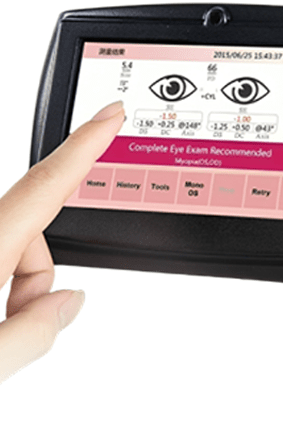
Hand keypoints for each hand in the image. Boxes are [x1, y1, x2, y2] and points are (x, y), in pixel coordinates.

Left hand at [0, 101, 123, 382]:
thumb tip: (71, 302)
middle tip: (20, 323)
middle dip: (39, 275)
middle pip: (31, 229)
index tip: (109, 113)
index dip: (84, 144)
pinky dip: (0, 287)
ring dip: (18, 287)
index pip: (43, 185)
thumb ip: (33, 333)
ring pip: (13, 246)